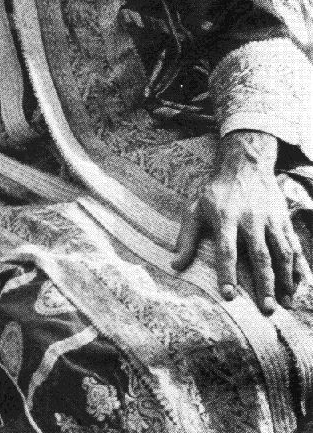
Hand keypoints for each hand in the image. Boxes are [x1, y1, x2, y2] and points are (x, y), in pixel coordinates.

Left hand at [172, 130, 311, 313]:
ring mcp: (270, 219)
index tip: (229, 295)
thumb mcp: (195, 208)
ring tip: (285, 302)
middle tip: (267, 309)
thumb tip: (175, 266)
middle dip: (264, 283)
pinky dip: (299, 266)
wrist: (245, 165)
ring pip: (281, 252)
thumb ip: (186, 238)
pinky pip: (294, 245)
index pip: (226, 248)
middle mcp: (250, 218)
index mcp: (225, 217)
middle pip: (259, 254)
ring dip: (285, 278)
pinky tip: (299, 284)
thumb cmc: (215, 192)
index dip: (227, 271)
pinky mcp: (283, 219)